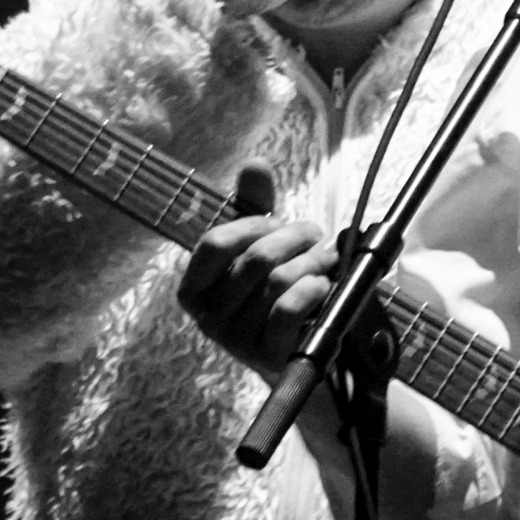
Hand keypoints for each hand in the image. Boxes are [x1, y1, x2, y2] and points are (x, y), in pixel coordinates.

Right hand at [176, 162, 340, 374]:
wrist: (296, 345)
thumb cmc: (270, 288)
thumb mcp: (258, 244)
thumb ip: (254, 205)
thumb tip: (255, 164)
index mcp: (194, 288)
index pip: (214, 243)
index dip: (252, 225)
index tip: (277, 221)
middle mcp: (208, 317)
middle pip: (254, 259)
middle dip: (293, 239)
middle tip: (314, 236)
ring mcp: (237, 340)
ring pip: (277, 281)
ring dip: (311, 263)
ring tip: (325, 260)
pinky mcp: (267, 355)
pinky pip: (289, 309)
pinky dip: (312, 289)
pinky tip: (322, 285)